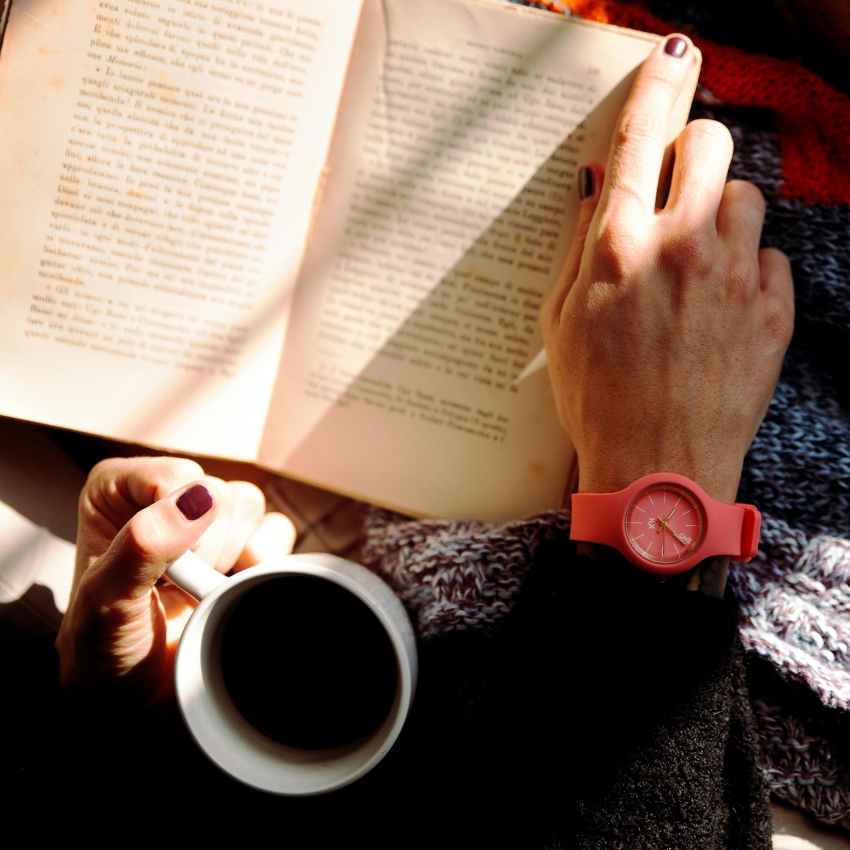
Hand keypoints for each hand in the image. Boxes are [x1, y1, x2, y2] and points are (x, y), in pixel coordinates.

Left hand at [55, 456, 295, 708]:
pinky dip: (264, 563)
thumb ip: (141, 547)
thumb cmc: (104, 651)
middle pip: (217, 492)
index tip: (158, 569)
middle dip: (204, 550)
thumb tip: (198, 498)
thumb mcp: (105, 604)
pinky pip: (278, 528)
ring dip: (232, 557)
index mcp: (116, 492)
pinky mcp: (244, 542)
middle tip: (175, 588)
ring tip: (200, 590)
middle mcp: (163, 496)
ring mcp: (208, 520)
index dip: (176, 524)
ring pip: (249, 506)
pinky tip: (231, 588)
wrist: (139, 699)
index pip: (171, 476)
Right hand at [541, 34, 793, 505]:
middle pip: (710, 144)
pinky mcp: (773, 313)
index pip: (643, 135)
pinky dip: (746, 268)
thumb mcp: (560, 322)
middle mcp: (682, 250)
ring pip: (745, 196)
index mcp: (620, 249)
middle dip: (693, 150)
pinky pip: (769, 257)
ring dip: (719, 213)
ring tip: (696, 260)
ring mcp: (734, 280)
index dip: (658, 82)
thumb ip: (581, 243)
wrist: (657, 471)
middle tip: (674, 185)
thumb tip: (600, 184)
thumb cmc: (595, 401)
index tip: (672, 52)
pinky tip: (720, 306)